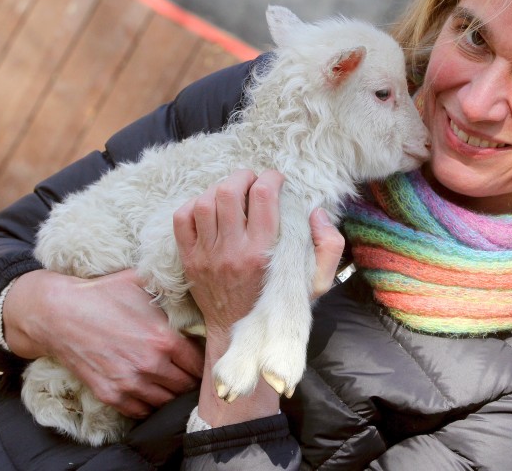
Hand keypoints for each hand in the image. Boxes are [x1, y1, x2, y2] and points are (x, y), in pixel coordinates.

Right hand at [3, 268, 203, 418]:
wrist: (58, 314)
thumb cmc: (103, 294)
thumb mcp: (142, 283)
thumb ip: (171, 288)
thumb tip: (194, 281)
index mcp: (164, 339)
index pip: (199, 362)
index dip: (203, 360)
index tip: (201, 356)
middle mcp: (150, 365)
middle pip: (186, 385)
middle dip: (191, 379)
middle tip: (190, 372)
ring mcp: (129, 383)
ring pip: (166, 402)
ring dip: (172, 394)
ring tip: (172, 383)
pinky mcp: (110, 394)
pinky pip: (141, 411)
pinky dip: (149, 405)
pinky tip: (151, 393)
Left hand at [173, 169, 343, 425]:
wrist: (241, 335)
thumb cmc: (281, 305)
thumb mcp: (318, 282)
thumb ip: (329, 246)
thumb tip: (317, 212)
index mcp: (264, 252)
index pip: (263, 195)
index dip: (271, 178)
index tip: (276, 179)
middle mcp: (233, 250)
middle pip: (229, 192)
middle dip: (243, 177)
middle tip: (252, 181)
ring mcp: (207, 255)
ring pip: (204, 202)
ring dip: (219, 189)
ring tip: (232, 192)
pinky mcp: (189, 259)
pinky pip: (181, 219)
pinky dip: (193, 205)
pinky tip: (209, 209)